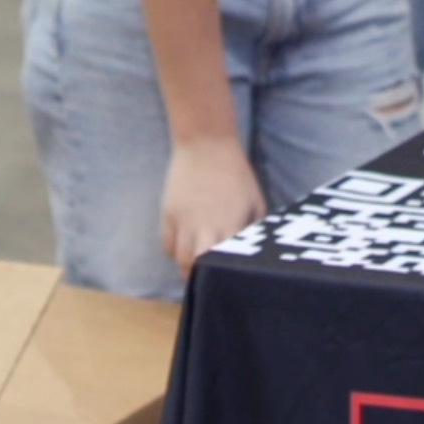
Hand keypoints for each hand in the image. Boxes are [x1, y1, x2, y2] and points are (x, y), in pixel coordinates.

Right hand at [161, 136, 266, 277]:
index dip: (226, 275)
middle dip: (201, 278)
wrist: (207, 144)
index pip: (225, 264)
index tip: (229, 279)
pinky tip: (184, 247)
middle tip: (209, 280)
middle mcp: (204, 227)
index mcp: (229, 226)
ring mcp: (183, 221)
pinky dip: (174, 251)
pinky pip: (168, 244)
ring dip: (187, 267)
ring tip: (196, 268)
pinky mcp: (169, 213)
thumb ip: (255, 229)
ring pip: (179, 259)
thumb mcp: (256, 200)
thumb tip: (256, 251)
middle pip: (196, 268)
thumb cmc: (236, 173)